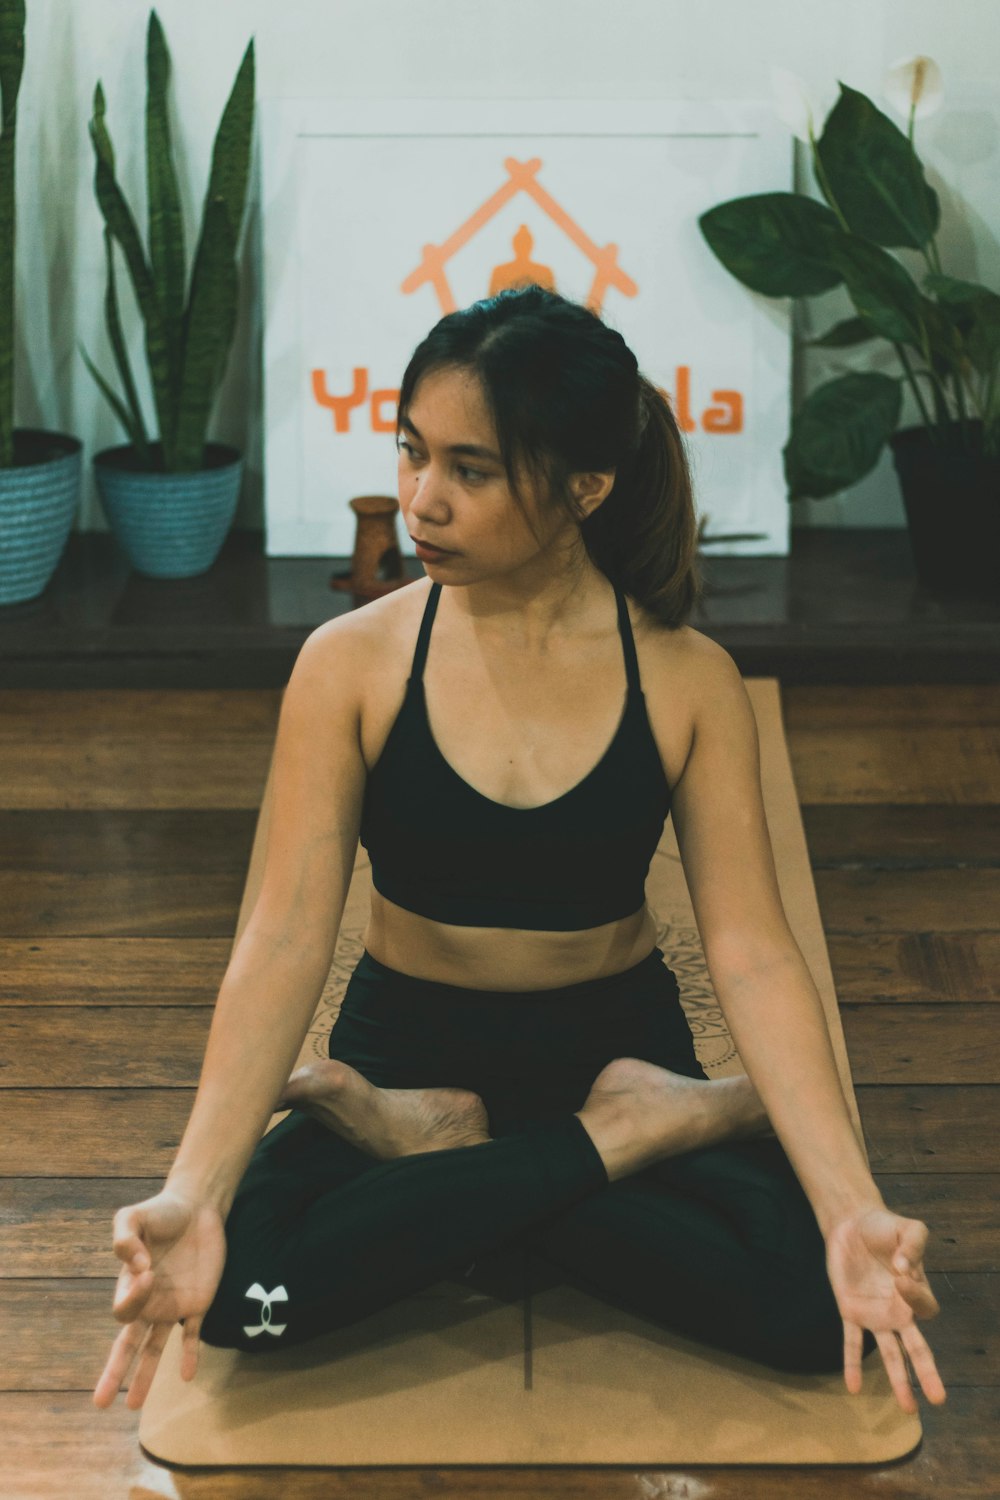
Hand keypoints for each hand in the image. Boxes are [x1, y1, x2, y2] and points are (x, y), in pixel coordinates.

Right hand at [92, 1187, 226, 1410]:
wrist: (199, 1207)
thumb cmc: (162, 1212)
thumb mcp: (133, 1216)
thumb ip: (124, 1236)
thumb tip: (135, 1265)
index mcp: (130, 1286)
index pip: (124, 1311)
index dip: (134, 1297)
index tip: (148, 1267)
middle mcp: (149, 1302)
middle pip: (127, 1344)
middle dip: (114, 1372)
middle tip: (99, 1403)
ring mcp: (173, 1305)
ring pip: (155, 1349)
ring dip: (144, 1376)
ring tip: (132, 1406)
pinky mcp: (199, 1302)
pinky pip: (192, 1335)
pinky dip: (190, 1355)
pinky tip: (187, 1375)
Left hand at [824, 1206, 946, 1412]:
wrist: (852, 1224)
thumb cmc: (885, 1228)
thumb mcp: (909, 1229)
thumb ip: (915, 1245)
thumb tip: (905, 1270)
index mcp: (916, 1293)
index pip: (926, 1309)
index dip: (915, 1296)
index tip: (901, 1273)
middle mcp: (898, 1311)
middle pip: (917, 1348)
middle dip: (928, 1373)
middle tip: (939, 1399)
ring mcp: (875, 1314)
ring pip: (890, 1354)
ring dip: (898, 1380)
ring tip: (908, 1408)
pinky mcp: (850, 1311)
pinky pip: (851, 1342)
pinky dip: (852, 1363)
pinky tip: (852, 1387)